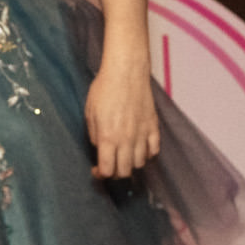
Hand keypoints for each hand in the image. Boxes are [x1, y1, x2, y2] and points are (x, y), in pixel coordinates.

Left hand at [85, 63, 160, 179]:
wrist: (126, 70)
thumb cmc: (105, 88)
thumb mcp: (90, 112)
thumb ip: (94, 135)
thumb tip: (99, 148)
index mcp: (108, 137)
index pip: (108, 170)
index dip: (101, 174)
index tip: (97, 170)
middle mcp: (127, 139)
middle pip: (125, 172)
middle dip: (115, 172)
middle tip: (110, 165)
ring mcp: (142, 134)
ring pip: (140, 164)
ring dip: (131, 164)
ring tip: (124, 156)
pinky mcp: (153, 126)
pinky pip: (154, 151)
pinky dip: (147, 155)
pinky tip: (140, 149)